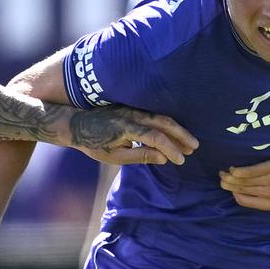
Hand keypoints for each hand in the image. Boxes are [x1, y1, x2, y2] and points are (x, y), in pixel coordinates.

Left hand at [71, 107, 197, 165]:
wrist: (75, 123)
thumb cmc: (93, 143)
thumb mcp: (114, 156)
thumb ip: (139, 156)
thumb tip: (163, 158)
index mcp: (126, 128)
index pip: (155, 138)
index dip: (171, 149)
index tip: (181, 160)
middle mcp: (131, 115)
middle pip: (163, 123)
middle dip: (181, 135)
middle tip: (194, 148)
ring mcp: (132, 109)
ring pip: (161, 117)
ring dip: (177, 130)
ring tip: (188, 143)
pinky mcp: (132, 108)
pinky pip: (154, 115)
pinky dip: (167, 125)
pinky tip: (175, 134)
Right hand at [220, 148, 269, 211]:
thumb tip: (261, 195)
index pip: (248, 202)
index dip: (237, 197)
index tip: (231, 191)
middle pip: (244, 191)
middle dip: (230, 186)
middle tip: (221, 180)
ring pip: (246, 182)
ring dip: (232, 178)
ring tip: (223, 173)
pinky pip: (252, 171)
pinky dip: (241, 171)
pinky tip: (234, 169)